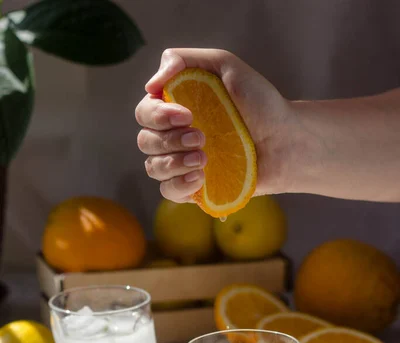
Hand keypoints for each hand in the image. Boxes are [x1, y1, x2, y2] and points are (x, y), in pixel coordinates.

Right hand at [135, 48, 292, 202]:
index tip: (186, 114)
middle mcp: (176, 136)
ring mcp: (184, 164)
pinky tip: (200, 178)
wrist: (287, 142)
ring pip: (153, 168)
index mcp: (177, 109)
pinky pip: (169, 192)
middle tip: (201, 137)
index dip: (157, 115)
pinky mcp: (196, 189)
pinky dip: (178, 186)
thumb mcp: (227, 67)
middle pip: (145, 141)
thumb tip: (150, 84)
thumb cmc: (262, 104)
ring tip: (204, 158)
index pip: (144, 112)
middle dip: (168, 140)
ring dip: (173, 163)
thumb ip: (185, 60)